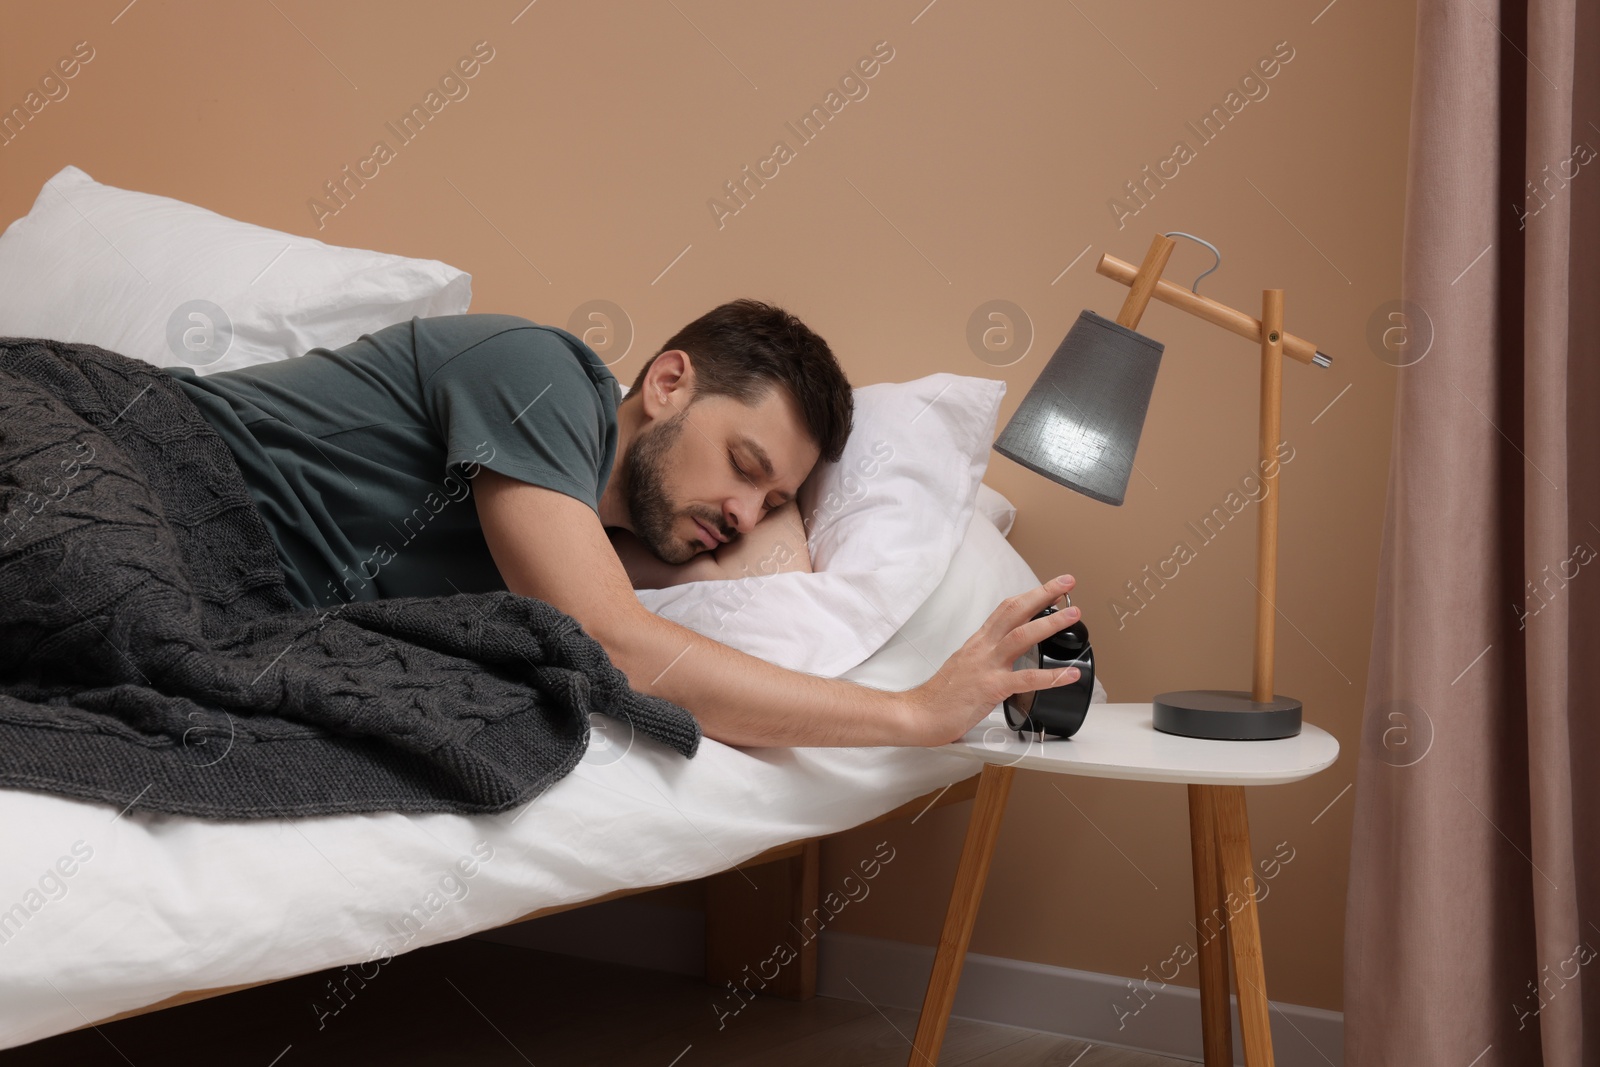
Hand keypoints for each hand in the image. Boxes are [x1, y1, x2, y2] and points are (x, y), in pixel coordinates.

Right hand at [904, 575, 1081, 745]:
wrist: (920, 714)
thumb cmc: (942, 695)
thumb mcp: (966, 666)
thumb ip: (987, 657)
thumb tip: (1006, 657)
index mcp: (978, 642)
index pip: (1006, 610)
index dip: (1030, 596)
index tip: (1051, 588)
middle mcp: (983, 648)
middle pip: (1014, 612)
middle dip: (1042, 595)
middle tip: (1067, 583)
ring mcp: (986, 666)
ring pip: (1021, 637)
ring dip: (1049, 623)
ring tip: (1073, 614)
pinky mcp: (990, 688)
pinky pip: (1026, 679)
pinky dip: (1052, 677)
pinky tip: (1070, 674)